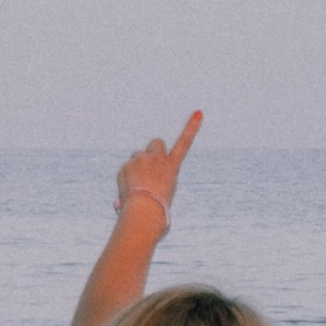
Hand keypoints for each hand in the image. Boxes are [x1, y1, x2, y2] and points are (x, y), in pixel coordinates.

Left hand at [115, 111, 201, 231]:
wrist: (145, 212)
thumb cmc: (158, 213)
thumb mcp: (162, 199)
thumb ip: (155, 191)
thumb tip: (129, 200)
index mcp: (172, 167)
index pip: (185, 143)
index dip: (191, 127)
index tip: (199, 112)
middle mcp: (158, 159)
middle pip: (156, 143)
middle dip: (152, 150)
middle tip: (149, 165)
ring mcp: (142, 160)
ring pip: (138, 156)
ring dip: (138, 165)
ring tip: (138, 185)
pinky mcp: (127, 165)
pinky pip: (126, 169)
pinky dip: (127, 177)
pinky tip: (129, 189)